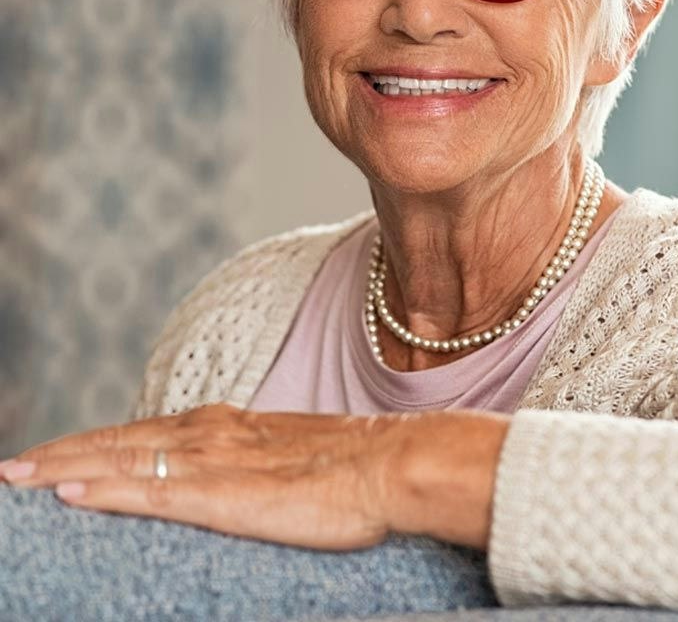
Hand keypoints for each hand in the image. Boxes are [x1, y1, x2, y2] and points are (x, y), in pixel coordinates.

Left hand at [0, 403, 510, 550]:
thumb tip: (243, 477)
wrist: (393, 463)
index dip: (99, 442)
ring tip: (20, 476)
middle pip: (124, 439)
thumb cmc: (356, 468)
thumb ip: (258, 461)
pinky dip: (107, 490)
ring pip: (127, 458)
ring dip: (68, 465)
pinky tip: (69, 495)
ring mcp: (219, 462)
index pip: (149, 430)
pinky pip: (153, 491)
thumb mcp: (294, 457)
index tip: (56, 456)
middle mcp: (216, 434)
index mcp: (233, 427)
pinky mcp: (227, 495)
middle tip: (10, 467)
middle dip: (63, 452)